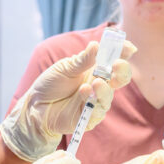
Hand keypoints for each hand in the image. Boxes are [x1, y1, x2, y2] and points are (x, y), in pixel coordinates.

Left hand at [1, 39, 135, 160]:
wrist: (34, 106)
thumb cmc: (50, 85)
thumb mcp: (64, 68)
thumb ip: (82, 60)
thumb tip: (96, 45)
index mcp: (95, 70)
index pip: (115, 60)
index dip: (123, 53)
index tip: (129, 48)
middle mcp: (99, 85)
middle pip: (120, 79)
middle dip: (123, 71)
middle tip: (117, 65)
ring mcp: (95, 102)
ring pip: (109, 96)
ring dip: (104, 88)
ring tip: (95, 83)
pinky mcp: (89, 118)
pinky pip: (97, 112)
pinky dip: (92, 102)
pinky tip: (83, 93)